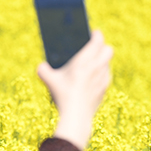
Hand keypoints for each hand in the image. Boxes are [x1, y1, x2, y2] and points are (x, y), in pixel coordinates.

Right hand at [37, 31, 112, 150]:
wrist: (76, 116)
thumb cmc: (63, 95)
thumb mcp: (49, 80)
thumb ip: (43, 70)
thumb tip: (42, 67)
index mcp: (86, 60)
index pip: (98, 39)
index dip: (96, 34)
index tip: (92, 33)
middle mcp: (98, 67)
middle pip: (108, 49)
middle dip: (102, 47)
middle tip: (93, 49)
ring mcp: (104, 78)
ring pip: (108, 63)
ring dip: (102, 61)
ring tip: (91, 64)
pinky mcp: (105, 89)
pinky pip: (106, 76)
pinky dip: (101, 74)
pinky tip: (92, 79)